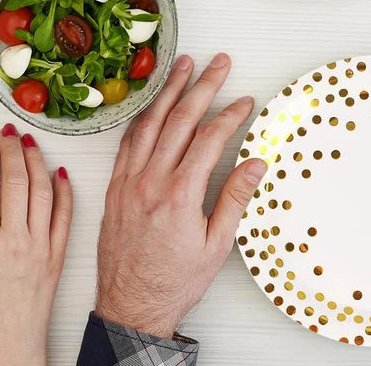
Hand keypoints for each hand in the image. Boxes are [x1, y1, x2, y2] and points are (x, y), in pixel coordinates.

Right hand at [0, 126, 72, 365]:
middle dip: (12, 149)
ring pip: (43, 190)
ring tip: (30, 144)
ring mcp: (40, 246)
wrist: (10, 346)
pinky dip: (64, 189)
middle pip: (16, 179)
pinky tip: (60, 173)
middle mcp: (15, 240)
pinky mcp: (58, 254)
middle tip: (8, 134)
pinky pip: (65, 214)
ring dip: (37, 160)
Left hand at [94, 54, 265, 336]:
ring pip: (149, 123)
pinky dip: (142, 116)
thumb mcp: (216, 246)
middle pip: (179, 120)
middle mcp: (150, 182)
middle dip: (202, 86)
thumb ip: (235, 198)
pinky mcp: (115, 184)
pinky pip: (128, 140)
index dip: (229, 115)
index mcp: (179, 196)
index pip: (208, 140)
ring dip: (168, 90)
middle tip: (218, 63)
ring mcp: (128, 180)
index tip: (245, 101)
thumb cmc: (174, 281)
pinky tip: (152, 102)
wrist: (131, 305)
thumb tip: (256, 163)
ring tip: (183, 65)